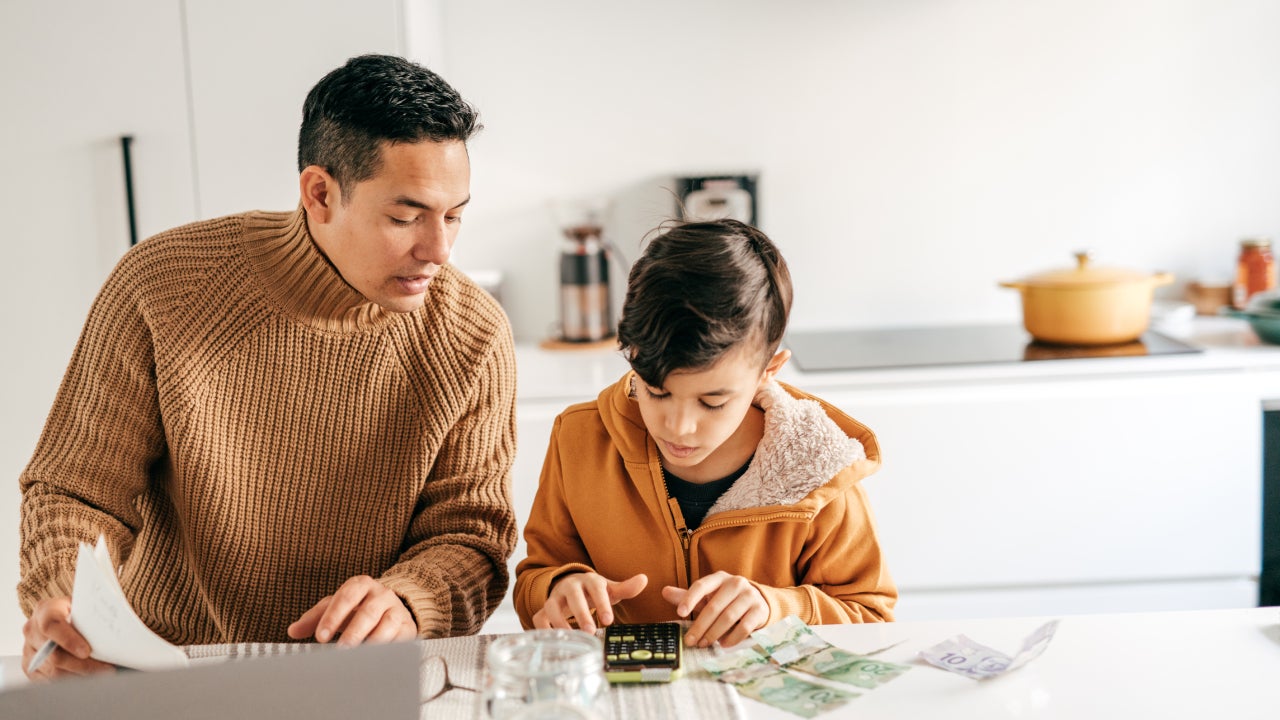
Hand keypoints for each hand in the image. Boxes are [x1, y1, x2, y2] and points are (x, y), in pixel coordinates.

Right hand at [23, 596, 114, 679]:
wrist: (61, 616)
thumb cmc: (77, 611)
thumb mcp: (84, 606)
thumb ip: (91, 617)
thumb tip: (111, 635)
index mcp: (45, 610)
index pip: (52, 626)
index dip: (68, 640)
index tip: (86, 652)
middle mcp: (32, 630)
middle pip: (54, 655)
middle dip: (82, 665)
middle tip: (106, 670)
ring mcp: (29, 650)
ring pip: (53, 671)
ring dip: (79, 676)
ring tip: (102, 675)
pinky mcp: (30, 666)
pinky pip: (49, 680)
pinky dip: (70, 682)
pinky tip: (87, 679)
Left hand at [287, 575, 416, 645]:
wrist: (393, 609)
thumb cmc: (358, 608)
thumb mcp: (335, 608)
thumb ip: (314, 618)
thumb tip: (292, 631)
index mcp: (360, 585)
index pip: (345, 597)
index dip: (332, 617)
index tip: (320, 637)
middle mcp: (381, 594)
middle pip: (367, 612)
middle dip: (353, 633)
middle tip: (340, 650)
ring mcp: (396, 609)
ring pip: (386, 624)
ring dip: (372, 641)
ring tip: (359, 656)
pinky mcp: (407, 626)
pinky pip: (400, 637)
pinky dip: (388, 648)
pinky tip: (376, 659)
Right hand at [532, 572, 647, 632]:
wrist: (571, 585)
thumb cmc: (593, 591)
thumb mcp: (610, 589)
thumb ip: (626, 588)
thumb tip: (644, 579)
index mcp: (588, 580)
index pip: (596, 588)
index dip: (602, 602)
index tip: (609, 620)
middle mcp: (570, 586)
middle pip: (573, 596)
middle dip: (581, 613)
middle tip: (591, 631)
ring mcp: (555, 597)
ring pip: (551, 606)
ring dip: (560, 621)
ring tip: (574, 637)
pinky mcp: (545, 609)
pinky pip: (539, 617)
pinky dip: (543, 628)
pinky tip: (554, 641)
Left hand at [662, 571, 768, 647]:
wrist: (758, 602)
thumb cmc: (726, 600)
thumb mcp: (708, 596)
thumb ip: (687, 596)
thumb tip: (664, 591)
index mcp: (719, 578)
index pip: (701, 586)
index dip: (689, 599)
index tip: (679, 614)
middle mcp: (735, 583)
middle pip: (714, 606)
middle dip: (700, 626)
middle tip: (690, 641)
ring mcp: (750, 596)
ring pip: (728, 617)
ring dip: (714, 634)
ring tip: (704, 644)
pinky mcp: (760, 610)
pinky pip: (744, 627)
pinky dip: (732, 638)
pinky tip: (723, 645)